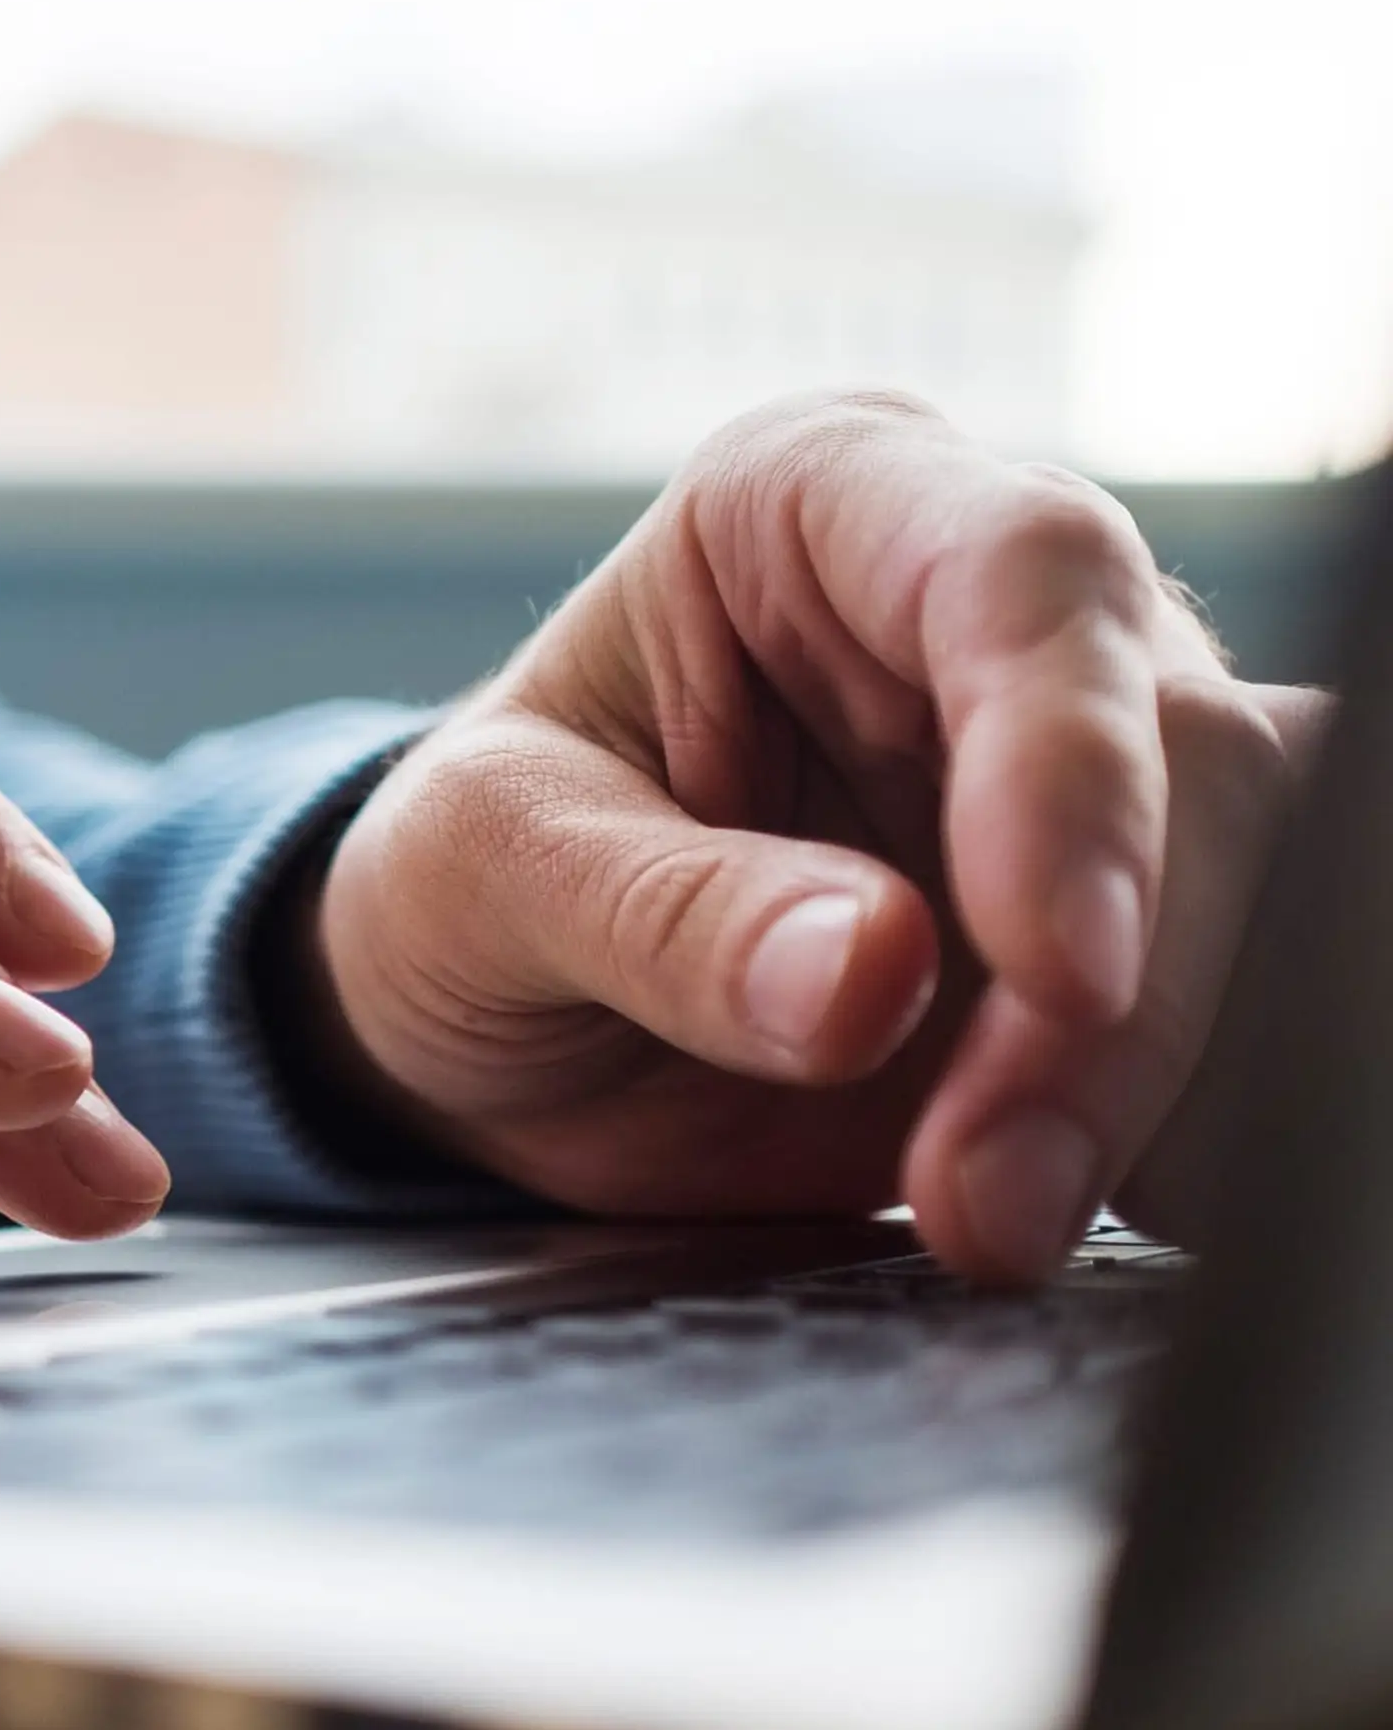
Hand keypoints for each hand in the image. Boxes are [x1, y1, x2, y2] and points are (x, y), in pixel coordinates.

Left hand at [307, 391, 1324, 1282]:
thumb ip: (662, 914)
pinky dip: (1188, 1138)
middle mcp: (993, 613)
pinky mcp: (1136, 938)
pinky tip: (1080, 1213)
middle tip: (980, 1190)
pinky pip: (1244, 1021)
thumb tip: (870, 976)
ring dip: (1156, 1091)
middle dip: (1110, 1005)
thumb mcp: (483, 873)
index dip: (1070, 768)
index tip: (1055, 967)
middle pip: (1190, 756)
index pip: (1023, 574)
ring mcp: (1088, 776)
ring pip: (1263, 895)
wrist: (471, 1011)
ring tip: (991, 1225)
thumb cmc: (466, 875)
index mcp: (821, 503)